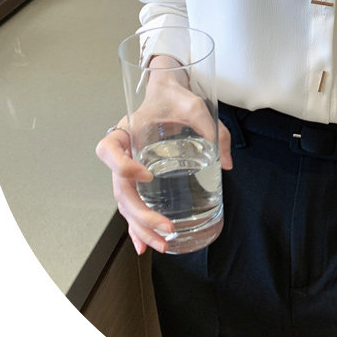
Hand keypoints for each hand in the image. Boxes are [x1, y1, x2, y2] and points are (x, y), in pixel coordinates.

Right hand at [95, 71, 232, 254]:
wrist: (166, 92)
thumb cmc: (174, 97)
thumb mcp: (196, 106)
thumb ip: (214, 129)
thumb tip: (228, 164)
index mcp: (127, 129)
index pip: (109, 149)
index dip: (122, 166)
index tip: (147, 175)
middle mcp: (123, 151)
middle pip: (119, 189)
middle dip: (140, 213)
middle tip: (164, 227)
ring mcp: (128, 167)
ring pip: (125, 203)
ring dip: (140, 227)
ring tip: (162, 244)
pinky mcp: (139, 178)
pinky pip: (132, 204)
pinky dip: (136, 227)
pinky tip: (144, 245)